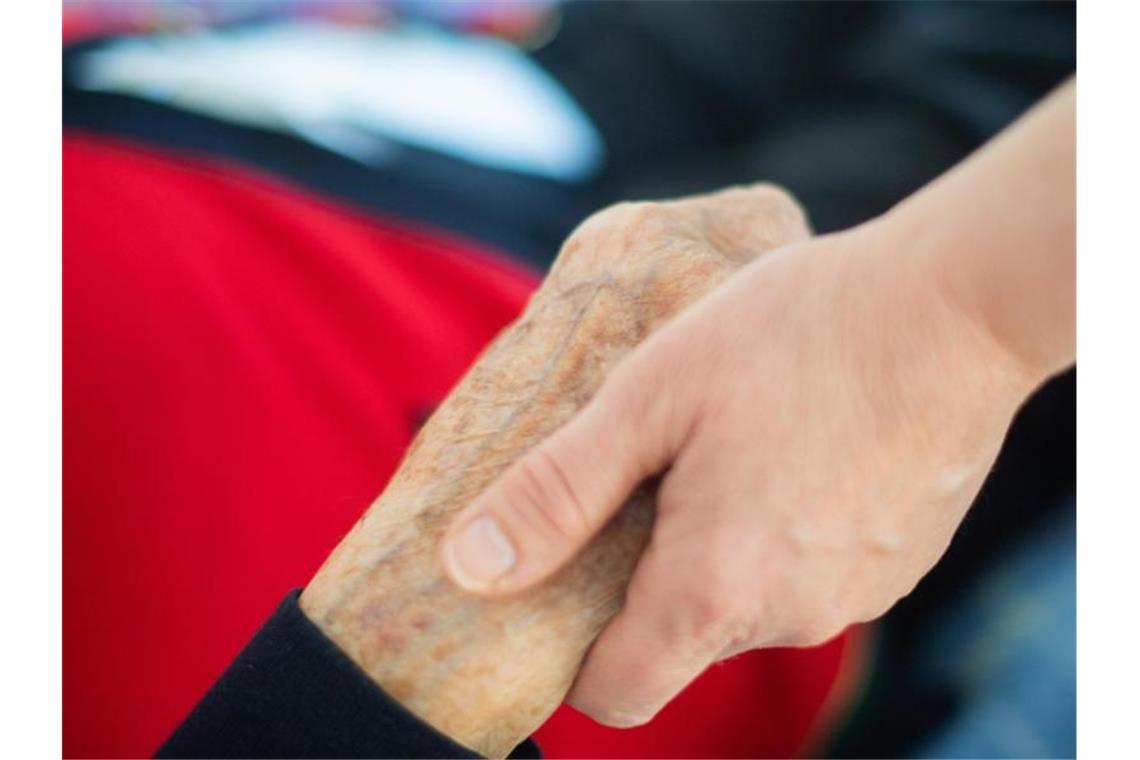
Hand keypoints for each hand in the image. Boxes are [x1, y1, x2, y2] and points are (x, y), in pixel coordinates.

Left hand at [442, 81, 1073, 726]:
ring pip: (747, 603)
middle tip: (643, 476)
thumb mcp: (649, 396)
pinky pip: (809, 575)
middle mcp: (790, 617)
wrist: (957, 306)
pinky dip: (782, 533)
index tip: (564, 583)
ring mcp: (855, 597)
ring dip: (717, 547)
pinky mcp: (898, 567)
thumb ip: (555, 492)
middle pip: (678, 639)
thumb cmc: (793, 335)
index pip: (616, 694)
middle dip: (644, 576)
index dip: (574, 655)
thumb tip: (469, 569)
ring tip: (720, 449)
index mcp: (714, 590)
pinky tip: (789, 450)